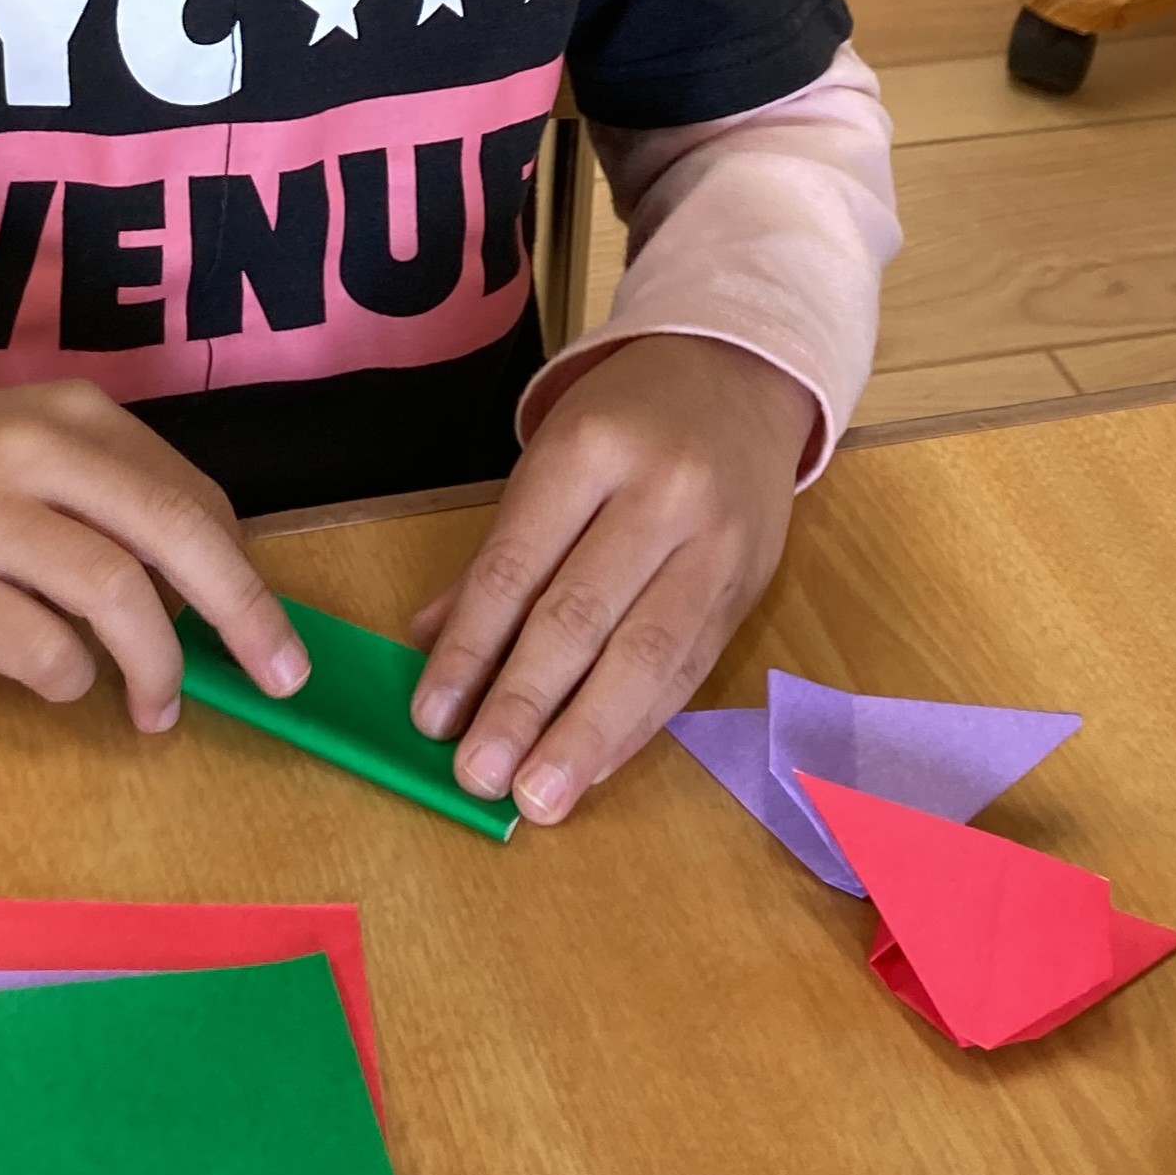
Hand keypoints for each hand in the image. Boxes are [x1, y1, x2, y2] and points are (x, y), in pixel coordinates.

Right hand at [0, 378, 307, 732]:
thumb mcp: (28, 445)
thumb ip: (109, 497)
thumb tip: (207, 585)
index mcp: (74, 417)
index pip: (192, 495)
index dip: (241, 570)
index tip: (257, 625)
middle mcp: (38, 455)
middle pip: (177, 530)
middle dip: (245, 612)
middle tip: (281, 676)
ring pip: (117, 593)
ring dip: (158, 665)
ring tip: (158, 709)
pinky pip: (39, 648)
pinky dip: (72, 679)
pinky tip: (64, 682)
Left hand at [409, 335, 813, 825]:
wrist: (740, 377)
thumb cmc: (624, 421)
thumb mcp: (550, 457)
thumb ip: (496, 554)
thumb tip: (428, 643)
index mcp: (589, 450)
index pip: (518, 564)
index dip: (471, 648)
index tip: (431, 716)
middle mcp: (659, 495)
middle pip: (581, 616)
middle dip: (524, 705)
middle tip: (478, 775)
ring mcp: (714, 544)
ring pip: (646, 655)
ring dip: (585, 737)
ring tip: (537, 797)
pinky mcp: (747, 587)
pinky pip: (688, 671)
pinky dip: (637, 727)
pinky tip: (594, 766)